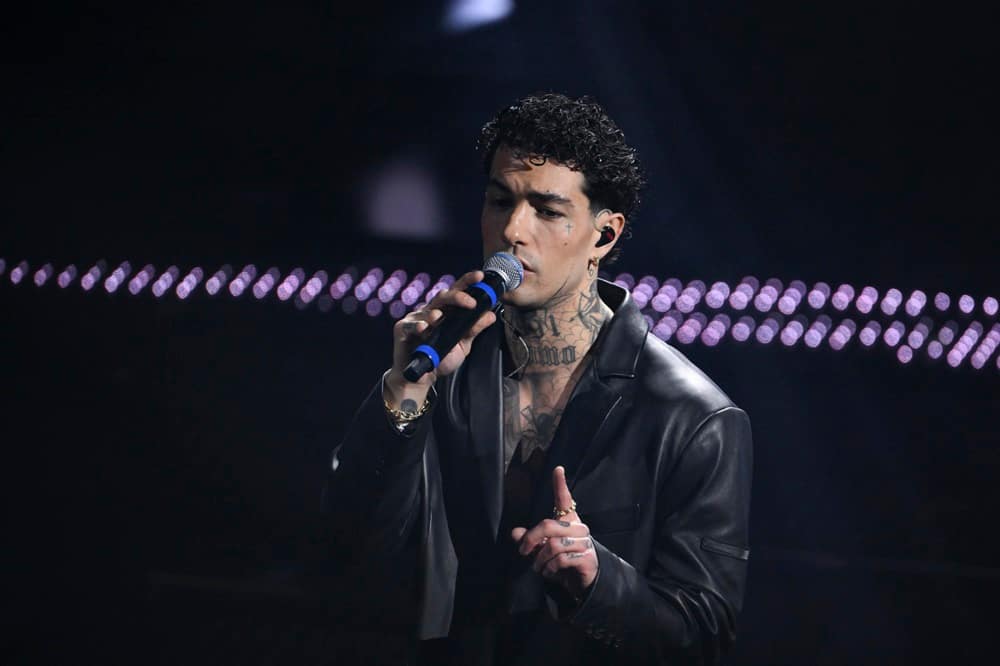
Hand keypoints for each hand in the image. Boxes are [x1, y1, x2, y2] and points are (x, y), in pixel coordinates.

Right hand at [387, 270, 496, 391]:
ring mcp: (415, 319)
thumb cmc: (440, 358)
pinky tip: (423, 329)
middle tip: (470, 303)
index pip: (456, 292)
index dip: (467, 282)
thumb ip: (474, 329)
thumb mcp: (462, 345)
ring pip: (427, 310)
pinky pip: (410, 324)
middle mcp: (430, 311)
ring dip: (434, 314)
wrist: (422, 378)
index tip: (480, 276)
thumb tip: (490, 315)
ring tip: (439, 318)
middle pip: (443, 296)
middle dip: (457, 296)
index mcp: (445, 312)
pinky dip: (418, 326)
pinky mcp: (402, 329)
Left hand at [511, 466, 598, 597]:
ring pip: (553, 546)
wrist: (582, 581)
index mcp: (569, 521)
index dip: (560, 484)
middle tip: (522, 550)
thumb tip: (515, 533)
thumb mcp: (543, 549)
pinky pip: (561, 560)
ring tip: (537, 566)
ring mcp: (584, 543)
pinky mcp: (586, 558)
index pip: (565, 500)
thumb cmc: (563, 561)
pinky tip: (548, 571)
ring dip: (540, 559)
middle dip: (531, 539)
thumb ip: (530, 540)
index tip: (557, 468)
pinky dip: (549, 568)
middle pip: (548, 525)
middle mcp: (578, 528)